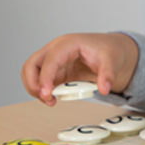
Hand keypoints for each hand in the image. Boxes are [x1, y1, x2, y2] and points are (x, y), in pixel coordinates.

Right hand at [21, 32, 139, 105]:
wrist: (112, 49)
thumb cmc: (109, 49)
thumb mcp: (112, 60)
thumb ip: (108, 74)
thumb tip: (104, 89)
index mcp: (68, 44)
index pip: (50, 59)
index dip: (45, 76)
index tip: (46, 93)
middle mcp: (56, 50)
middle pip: (32, 64)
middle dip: (32, 82)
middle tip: (44, 97)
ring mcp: (54, 61)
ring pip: (32, 73)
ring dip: (35, 88)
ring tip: (50, 100)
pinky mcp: (57, 71)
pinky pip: (42, 80)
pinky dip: (43, 90)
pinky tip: (53, 98)